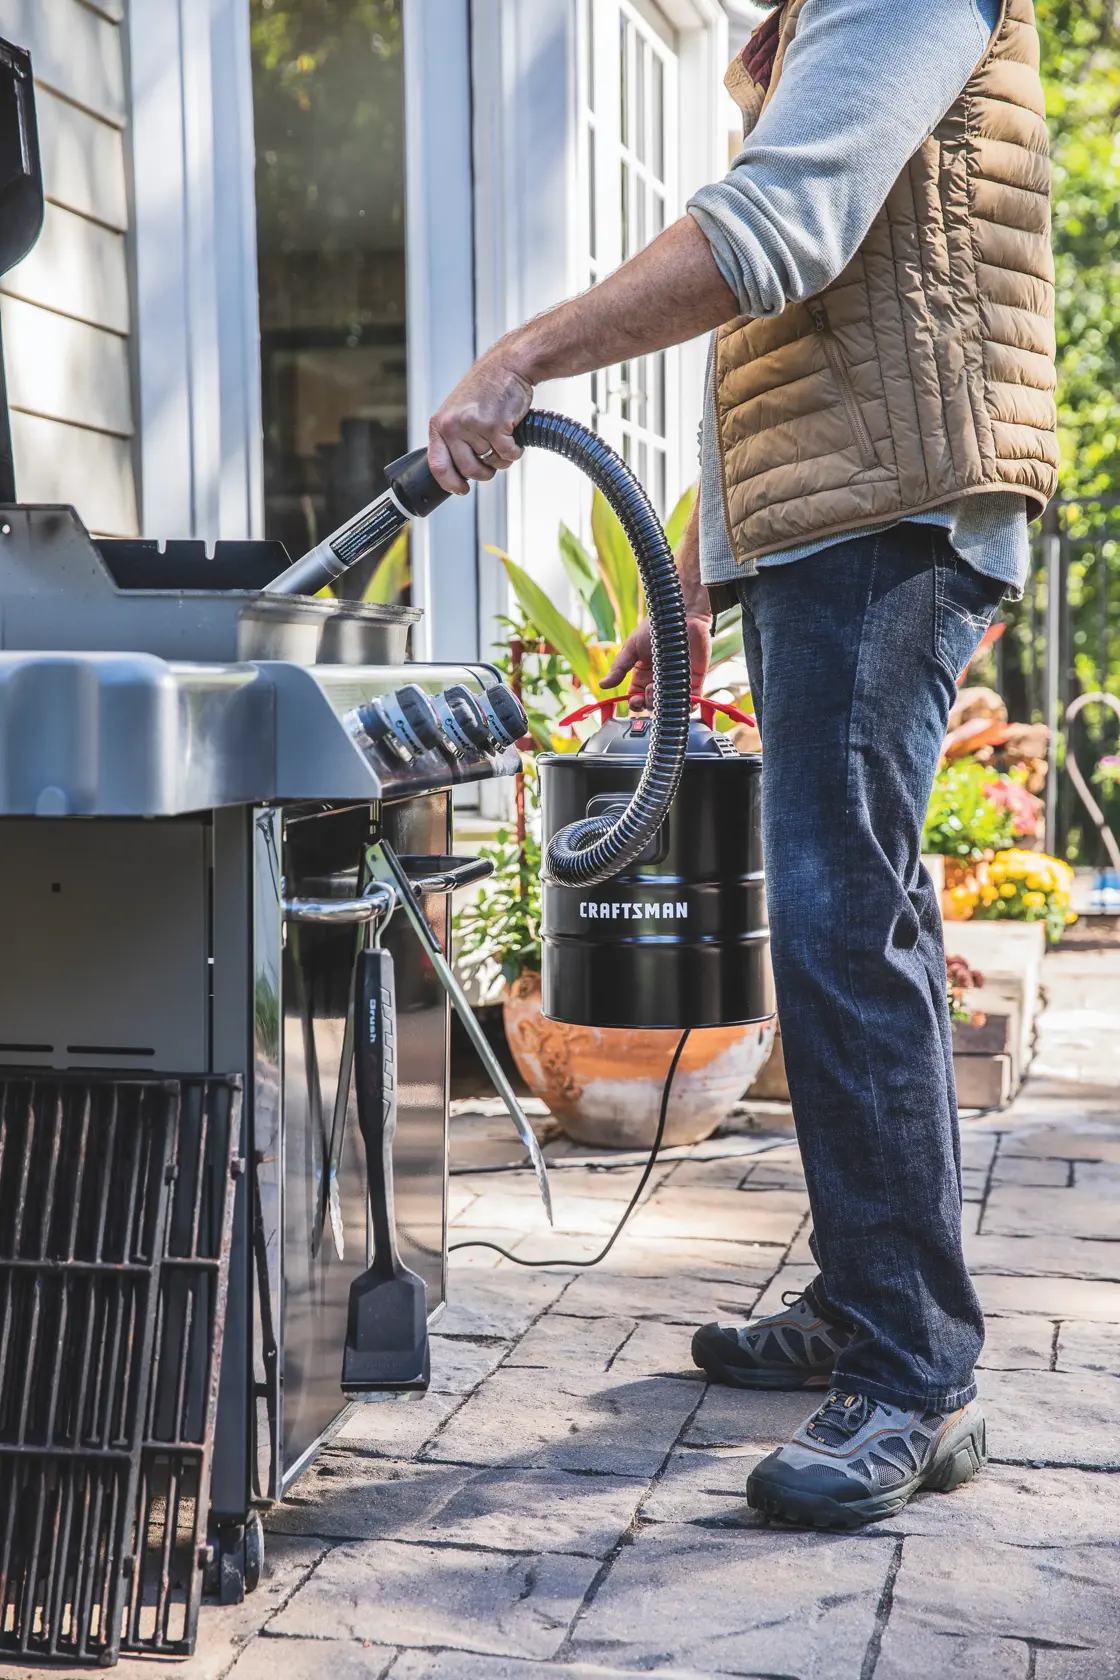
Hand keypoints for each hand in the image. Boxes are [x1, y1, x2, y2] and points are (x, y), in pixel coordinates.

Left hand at [428, 353, 533, 493]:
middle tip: (491, 463)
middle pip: (468, 470)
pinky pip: (507, 456)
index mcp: (440, 424)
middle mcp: (453, 426)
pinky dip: (515, 450)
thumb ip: (454, 439)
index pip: (438, 465)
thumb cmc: (487, 389)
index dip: (450, 483)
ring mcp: (473, 427)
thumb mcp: (459, 413)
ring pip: (491, 464)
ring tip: (502, 438)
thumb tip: (457, 471)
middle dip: (484, 472)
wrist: (508, 366)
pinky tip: (512, 433)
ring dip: (501, 458)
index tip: (460, 489)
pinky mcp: (495, 427)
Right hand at [603, 608, 711, 699]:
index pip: (637, 699)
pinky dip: (687, 705)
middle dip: (649, 703)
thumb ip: (619, 668)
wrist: (680, 615)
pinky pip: (692, 701)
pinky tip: (679, 697)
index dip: (635, 704)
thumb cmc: (655, 628)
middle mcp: (659, 682)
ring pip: (670, 705)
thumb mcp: (631, 647)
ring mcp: (676, 682)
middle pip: (652, 705)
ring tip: (661, 688)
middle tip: (649, 689)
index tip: (634, 699)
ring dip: (664, 704)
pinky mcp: (694, 680)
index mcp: (642, 676)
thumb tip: (602, 685)